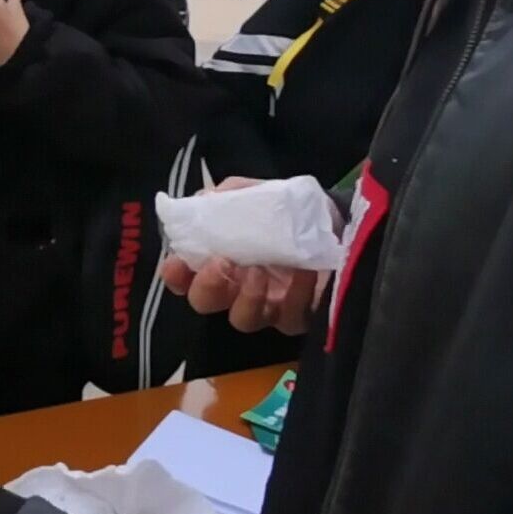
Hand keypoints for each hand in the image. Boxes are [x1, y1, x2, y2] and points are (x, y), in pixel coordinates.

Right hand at [158, 180, 320, 334]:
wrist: (336, 223)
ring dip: (247, 296)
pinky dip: (293, 295)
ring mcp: (266, 306)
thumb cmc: (288, 211)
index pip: (184, 276)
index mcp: (218, 259)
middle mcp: (236, 286)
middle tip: (222, 263)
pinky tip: (302, 271)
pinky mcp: (298, 316)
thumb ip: (230, 196)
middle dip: (208, 286)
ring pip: (243, 319)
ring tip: (261, 270)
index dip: (175, 275)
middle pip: (204, 302)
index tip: (177, 265)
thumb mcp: (257, 194)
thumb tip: (206, 199)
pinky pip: (289, 318)